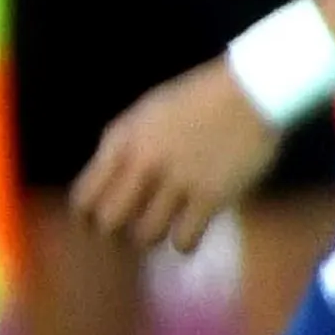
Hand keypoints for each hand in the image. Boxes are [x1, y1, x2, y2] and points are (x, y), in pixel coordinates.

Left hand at [71, 61, 283, 258]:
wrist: (251, 91)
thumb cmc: (196, 101)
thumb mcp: (144, 114)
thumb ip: (120, 147)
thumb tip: (102, 186)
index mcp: (122, 140)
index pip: (83, 197)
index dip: (86, 217)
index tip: (95, 222)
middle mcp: (144, 163)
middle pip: (109, 222)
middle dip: (114, 233)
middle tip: (126, 232)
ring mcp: (177, 181)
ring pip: (145, 236)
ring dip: (151, 237)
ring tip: (162, 227)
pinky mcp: (211, 196)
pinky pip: (184, 240)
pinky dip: (184, 243)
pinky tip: (189, 234)